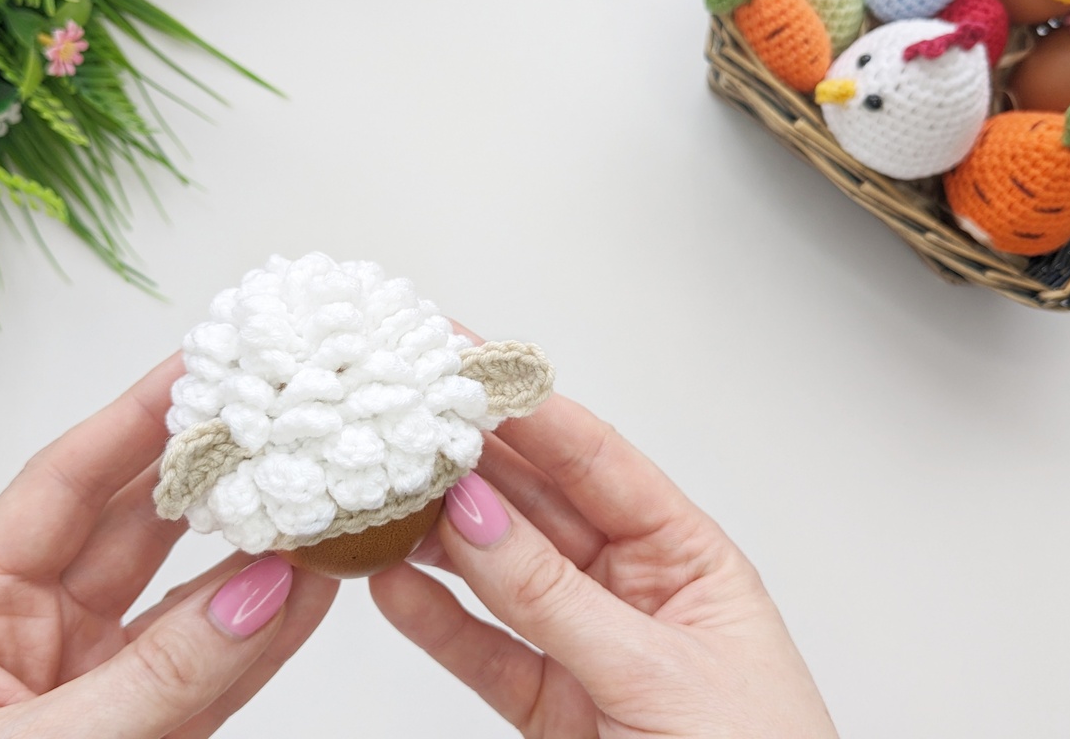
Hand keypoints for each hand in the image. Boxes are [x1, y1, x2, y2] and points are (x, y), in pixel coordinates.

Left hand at [0, 355, 338, 738]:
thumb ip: (156, 680)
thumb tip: (261, 592)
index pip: (61, 492)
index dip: (131, 426)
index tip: (197, 372)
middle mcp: (40, 642)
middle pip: (136, 531)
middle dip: (206, 471)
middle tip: (274, 413)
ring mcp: (106, 691)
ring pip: (195, 600)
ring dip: (258, 546)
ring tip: (318, 489)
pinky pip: (224, 670)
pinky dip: (275, 632)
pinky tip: (320, 584)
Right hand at [371, 392, 838, 737]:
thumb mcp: (657, 671)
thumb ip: (556, 598)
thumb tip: (477, 518)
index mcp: (687, 555)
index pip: (596, 461)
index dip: (529, 409)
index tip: (466, 366)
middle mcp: (633, 588)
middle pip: (537, 508)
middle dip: (470, 463)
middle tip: (403, 419)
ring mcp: (587, 644)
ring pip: (500, 574)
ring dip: (439, 538)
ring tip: (382, 495)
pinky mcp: (550, 704)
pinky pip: (482, 649)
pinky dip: (435, 620)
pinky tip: (392, 584)